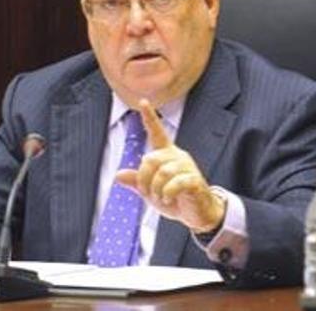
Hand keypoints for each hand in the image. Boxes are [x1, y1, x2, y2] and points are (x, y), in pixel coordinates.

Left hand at [115, 98, 226, 233]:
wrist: (197, 213)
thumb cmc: (175, 199)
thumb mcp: (151, 192)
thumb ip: (137, 182)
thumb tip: (118, 175)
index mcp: (167, 156)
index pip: (157, 133)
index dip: (150, 118)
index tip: (143, 102)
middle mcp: (177, 157)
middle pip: (151, 159)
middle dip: (144, 179)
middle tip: (148, 192)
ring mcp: (187, 167)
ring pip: (162, 172)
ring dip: (156, 189)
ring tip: (161, 197)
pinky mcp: (194, 180)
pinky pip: (175, 183)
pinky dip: (167, 194)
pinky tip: (169, 198)